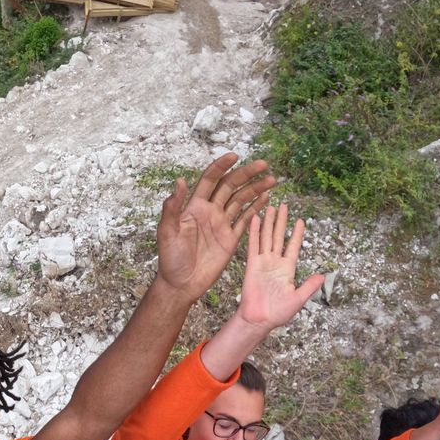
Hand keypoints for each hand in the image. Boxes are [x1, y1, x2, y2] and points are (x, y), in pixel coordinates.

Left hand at [155, 153, 275, 301]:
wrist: (181, 284)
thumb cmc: (170, 259)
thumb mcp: (167, 232)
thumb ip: (172, 208)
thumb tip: (179, 180)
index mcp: (194, 207)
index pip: (210, 180)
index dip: (221, 166)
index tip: (234, 156)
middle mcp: (210, 211)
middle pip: (230, 186)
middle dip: (246, 173)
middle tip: (263, 164)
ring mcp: (221, 224)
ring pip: (241, 200)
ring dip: (256, 188)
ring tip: (272, 179)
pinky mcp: (231, 239)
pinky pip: (245, 220)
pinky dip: (256, 208)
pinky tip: (267, 197)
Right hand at [236, 204, 324, 329]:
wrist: (259, 319)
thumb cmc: (278, 312)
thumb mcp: (298, 299)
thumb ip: (309, 286)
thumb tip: (323, 276)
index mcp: (287, 269)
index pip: (293, 247)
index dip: (296, 234)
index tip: (300, 221)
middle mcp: (275, 263)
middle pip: (279, 237)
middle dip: (281, 222)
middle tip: (283, 206)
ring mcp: (263, 263)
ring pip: (267, 238)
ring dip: (269, 223)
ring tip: (271, 207)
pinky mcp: (252, 265)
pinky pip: (253, 246)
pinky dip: (254, 232)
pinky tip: (256, 220)